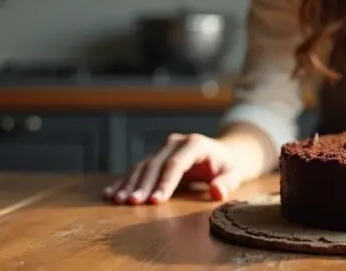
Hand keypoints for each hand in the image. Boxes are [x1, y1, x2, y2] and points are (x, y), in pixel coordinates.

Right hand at [102, 133, 250, 204]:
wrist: (224, 153)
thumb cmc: (229, 166)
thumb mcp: (235, 173)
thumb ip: (227, 182)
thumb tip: (217, 192)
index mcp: (195, 144)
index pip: (176, 164)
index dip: (165, 182)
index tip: (155, 200)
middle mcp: (176, 142)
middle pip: (155, 164)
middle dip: (143, 185)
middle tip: (132, 203)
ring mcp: (164, 148)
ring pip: (143, 165)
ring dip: (129, 184)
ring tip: (118, 201)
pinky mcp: (156, 156)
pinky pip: (138, 168)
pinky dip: (124, 181)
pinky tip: (111, 193)